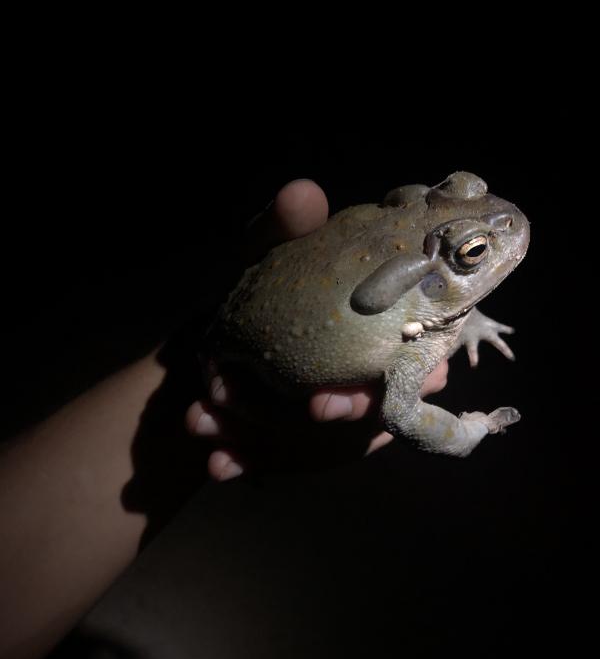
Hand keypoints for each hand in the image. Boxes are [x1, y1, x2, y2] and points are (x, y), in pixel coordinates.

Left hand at [185, 180, 447, 479]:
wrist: (225, 332)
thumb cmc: (263, 287)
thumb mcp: (268, 253)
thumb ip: (285, 228)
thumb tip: (302, 192)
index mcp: (387, 337)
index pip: (406, 378)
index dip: (367, 401)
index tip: (318, 406)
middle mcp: (373, 384)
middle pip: (357, 427)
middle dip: (293, 426)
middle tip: (229, 397)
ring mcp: (343, 421)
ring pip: (316, 450)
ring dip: (256, 442)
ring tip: (197, 418)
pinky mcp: (307, 444)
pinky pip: (285, 464)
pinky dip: (247, 463)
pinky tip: (215, 465)